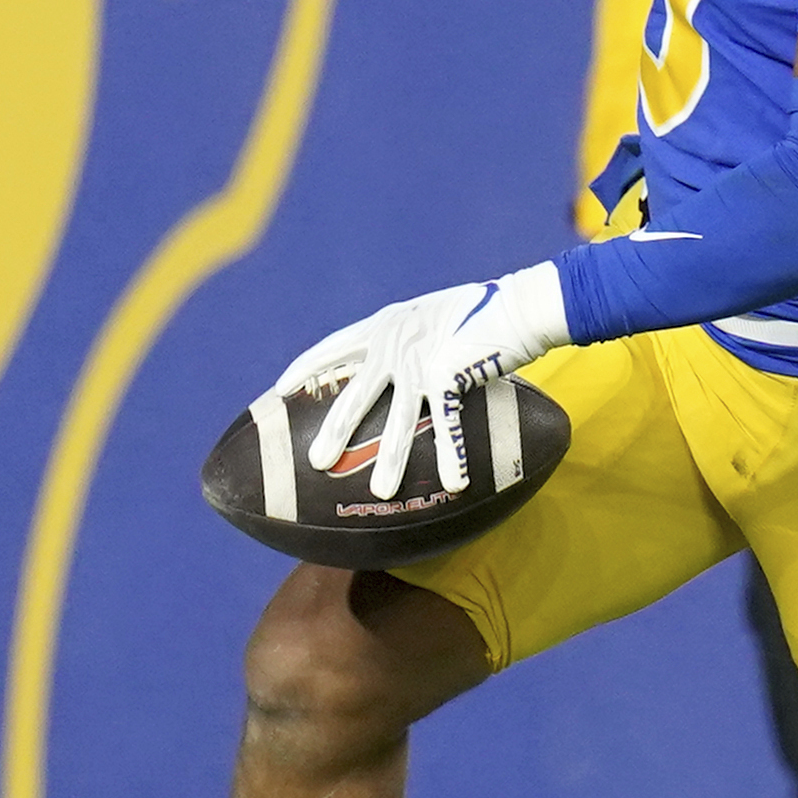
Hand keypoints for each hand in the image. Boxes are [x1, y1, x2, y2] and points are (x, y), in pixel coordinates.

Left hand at [273, 263, 571, 497]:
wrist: (517, 305)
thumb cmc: (478, 312)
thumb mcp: (427, 317)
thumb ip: (404, 338)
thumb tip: (391, 367)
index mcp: (385, 326)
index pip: (333, 348)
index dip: (306, 368)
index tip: (280, 389)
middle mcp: (395, 344)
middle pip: (354, 396)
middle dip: (334, 432)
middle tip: (316, 464)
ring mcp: (419, 362)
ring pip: (398, 421)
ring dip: (390, 460)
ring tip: (380, 492)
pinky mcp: (449, 376)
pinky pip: (448, 424)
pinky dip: (452, 456)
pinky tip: (453, 483)